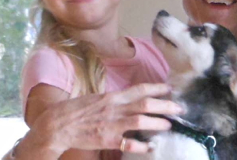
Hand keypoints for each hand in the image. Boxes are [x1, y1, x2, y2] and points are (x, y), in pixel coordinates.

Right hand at [20, 83, 182, 156]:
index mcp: (113, 96)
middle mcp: (115, 108)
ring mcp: (112, 124)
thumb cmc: (76, 110)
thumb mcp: (98, 98)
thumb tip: (131, 98)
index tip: (170, 88)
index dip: (157, 88)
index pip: (140, 89)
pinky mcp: (107, 140)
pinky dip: (141, 146)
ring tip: (169, 124)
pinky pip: (129, 144)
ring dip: (157, 122)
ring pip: (141, 121)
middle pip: (146, 104)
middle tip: (179, 107)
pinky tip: (151, 147)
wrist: (57, 125)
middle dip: (165, 105)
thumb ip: (115, 99)